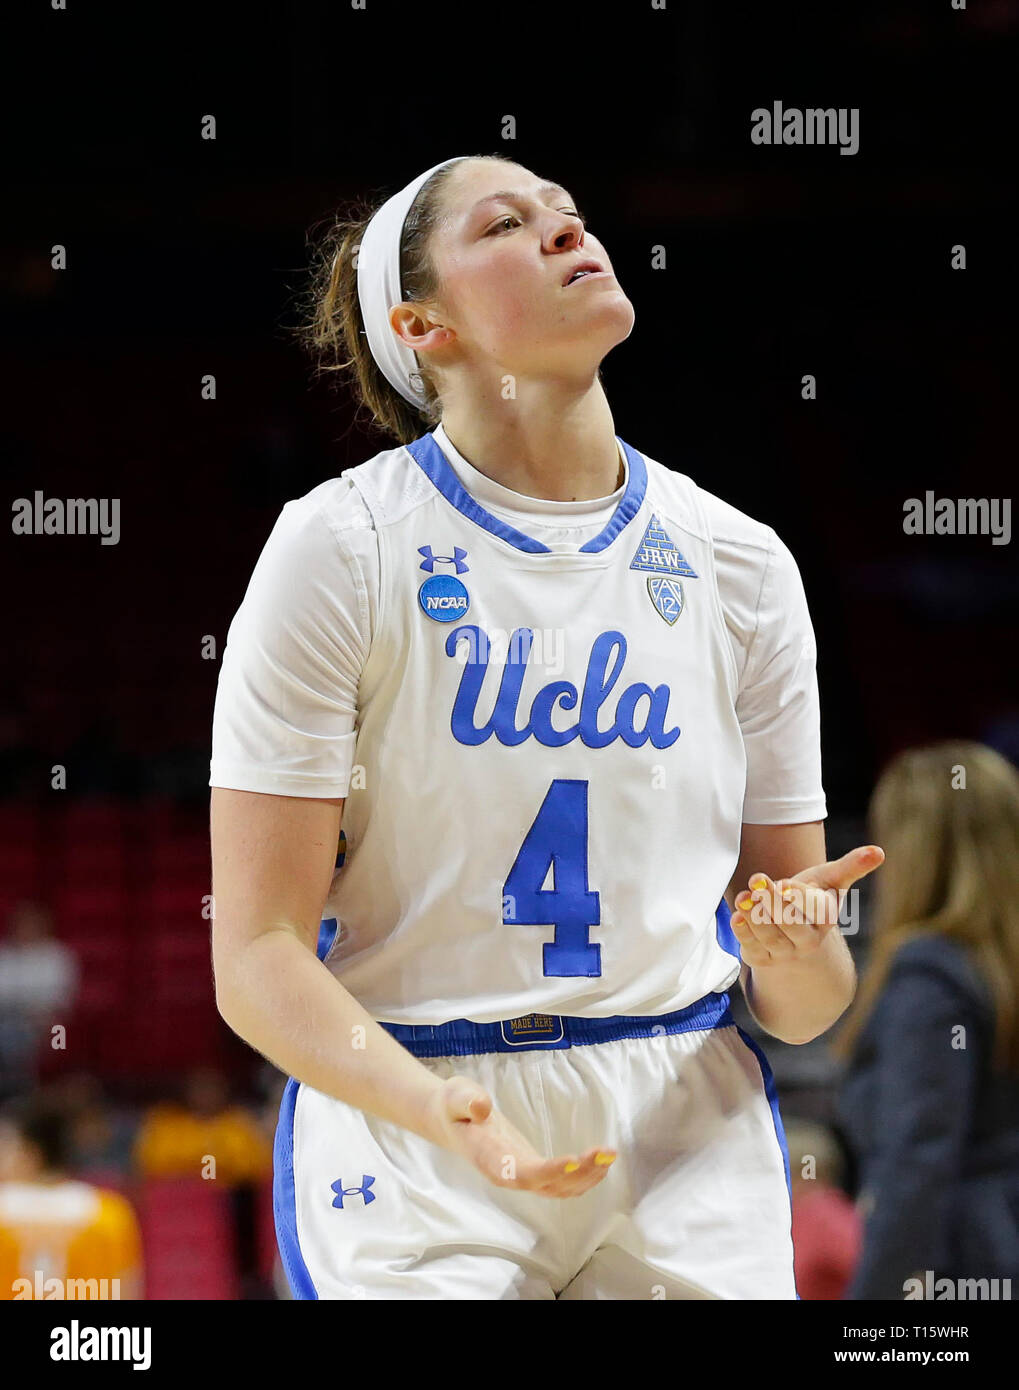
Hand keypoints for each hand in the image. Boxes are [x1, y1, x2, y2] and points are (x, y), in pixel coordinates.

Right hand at [423, 1074, 615, 1197]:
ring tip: (609, 1156)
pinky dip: (582, 1177)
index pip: (521, 1173)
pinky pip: (559, 1183)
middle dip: (578, 1173)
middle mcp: (507, 1174)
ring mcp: (521, 1175)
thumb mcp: (456, 1095)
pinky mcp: (531, 1169)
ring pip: (557, 1188)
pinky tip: (600, 1164)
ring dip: (586, 1177)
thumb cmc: (454, 1106)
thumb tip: (482, 1107)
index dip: (547, 1172)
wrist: (451, 1119)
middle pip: (546, 1185)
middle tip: (604, 1152)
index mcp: (490, 1158)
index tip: (572, 1161)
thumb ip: (467, 1101)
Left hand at [730, 844, 884, 967]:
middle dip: (774, 904)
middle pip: (792, 925)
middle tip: (758, 880)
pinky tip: (736, 916)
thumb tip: (879, 851)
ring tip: (744, 896)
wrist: (794, 932)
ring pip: (771, 938)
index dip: (800, 897)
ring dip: (755, 917)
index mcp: (825, 918)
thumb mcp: (830, 881)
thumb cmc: (812, 898)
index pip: (816, 909)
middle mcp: (808, 939)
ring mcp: (785, 952)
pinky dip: (743, 934)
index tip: (785, 883)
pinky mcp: (763, 958)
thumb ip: (851, 866)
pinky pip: (753, 950)